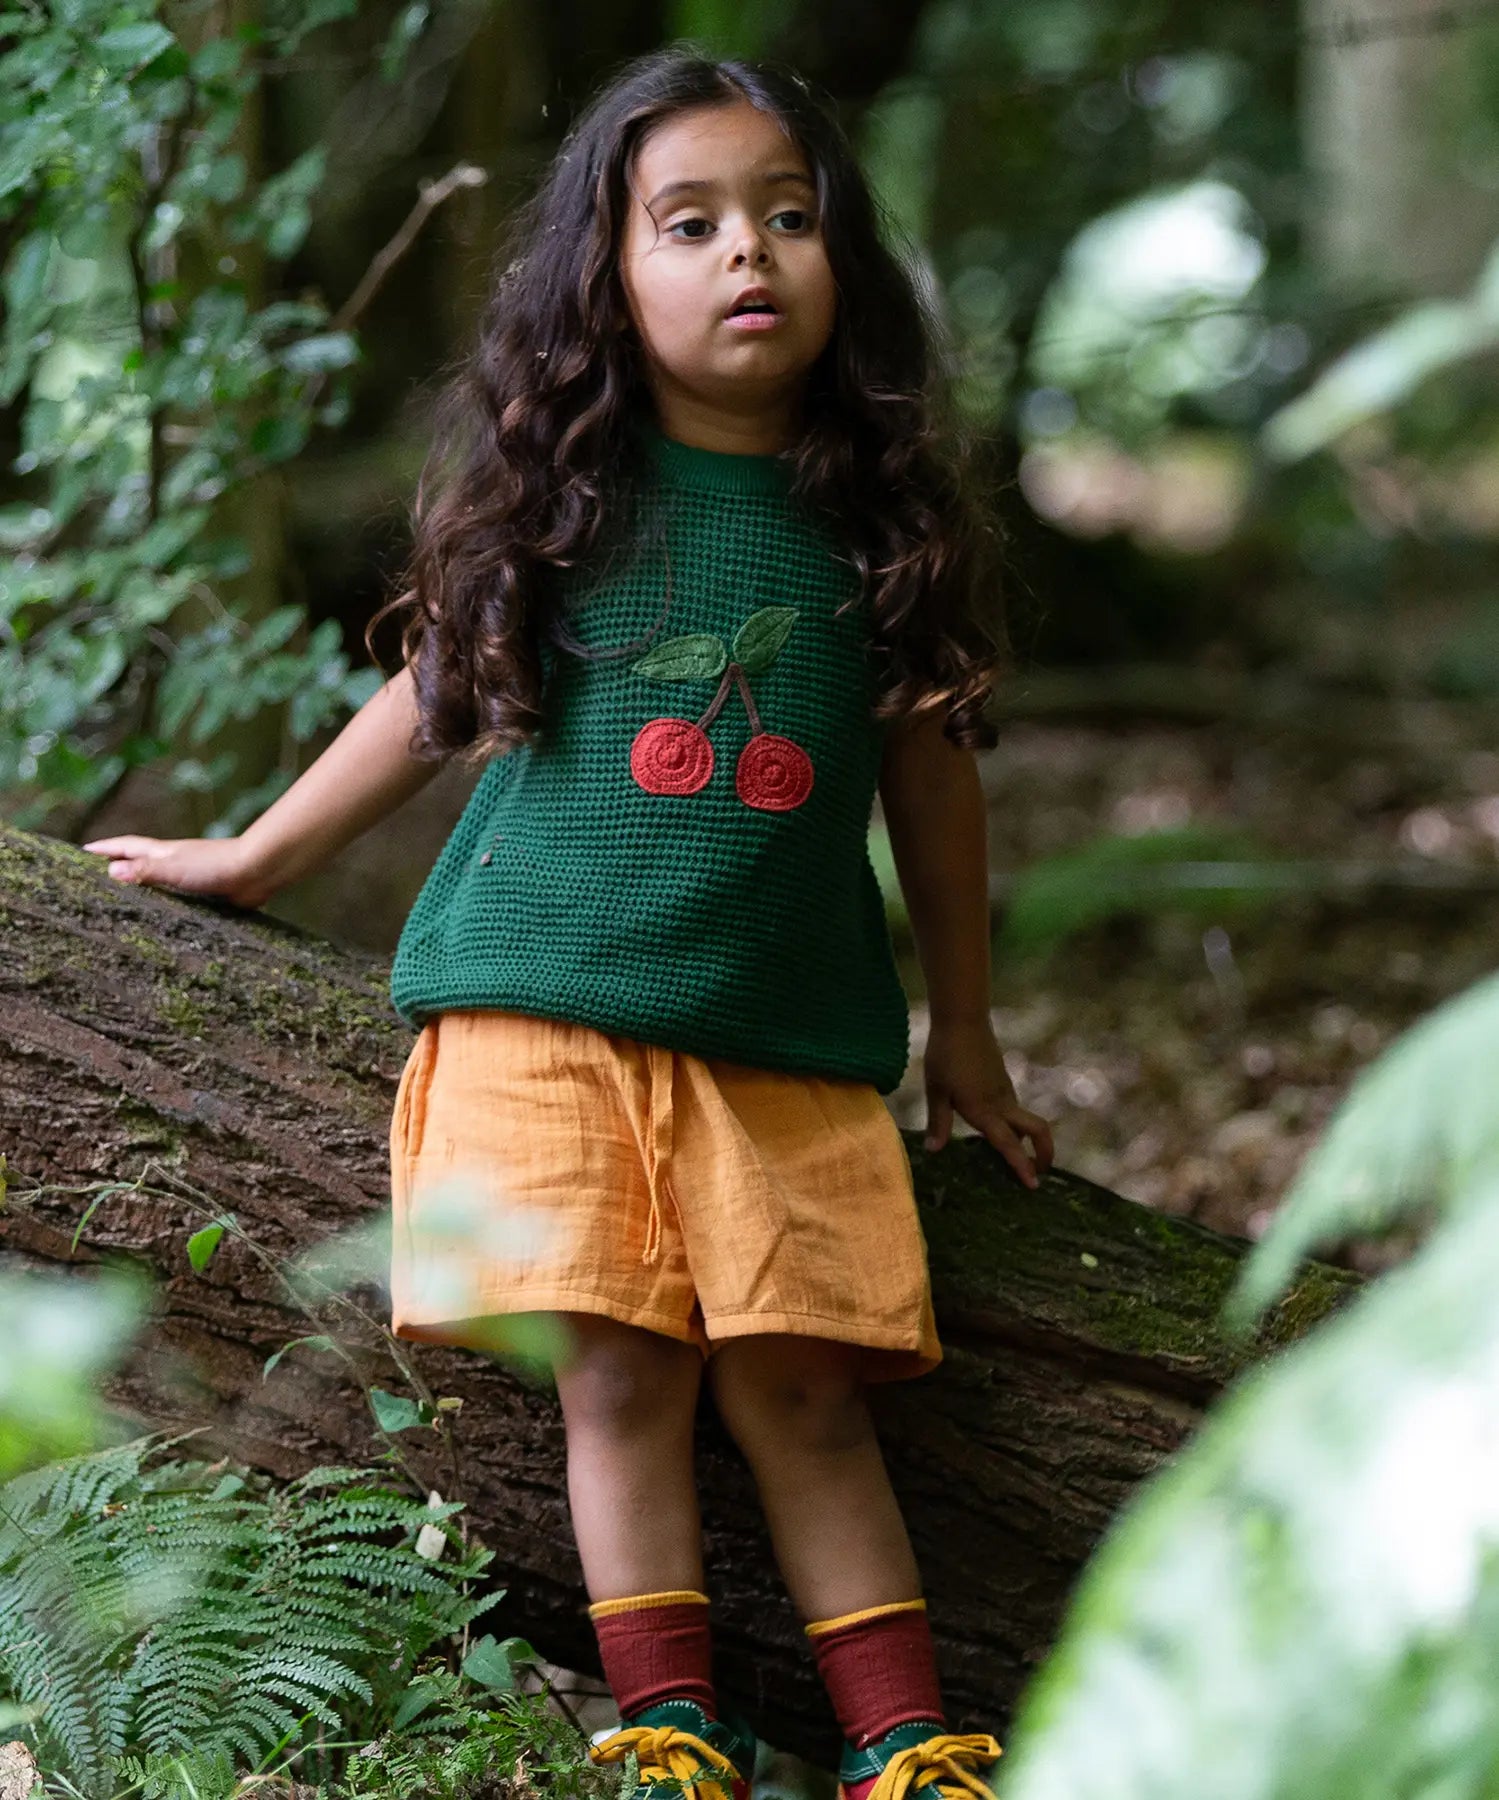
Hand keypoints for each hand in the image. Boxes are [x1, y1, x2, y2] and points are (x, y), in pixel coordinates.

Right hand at [80, 833, 272, 908]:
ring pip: (158, 883)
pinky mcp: (205, 896)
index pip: (126, 847)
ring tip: (122, 903)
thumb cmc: (214, 866)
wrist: (256, 872)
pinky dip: (165, 906)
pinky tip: (162, 919)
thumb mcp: (173, 868)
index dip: (106, 848)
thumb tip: (111, 872)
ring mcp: (189, 879)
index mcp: (162, 853)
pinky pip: (178, 901)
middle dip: (119, 866)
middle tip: (96, 875)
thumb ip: (144, 872)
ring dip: (142, 889)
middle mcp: (174, 863)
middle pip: (140, 863)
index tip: (84, 851)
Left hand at [921, 1016, 1054, 1189]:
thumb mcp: (936, 1090)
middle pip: (1036, 1130)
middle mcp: (1001, 1103)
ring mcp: (1005, 1091)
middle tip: (1039, 1174)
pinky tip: (999, 1131)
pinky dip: (1015, 1126)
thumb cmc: (945, 1054)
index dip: (1022, 1165)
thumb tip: (934, 1151)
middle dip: (1044, 1153)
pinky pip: (1014, 1110)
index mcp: (984, 1109)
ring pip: (1024, 1121)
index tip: (1034, 1185)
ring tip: (1018, 1160)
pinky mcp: (1003, 1082)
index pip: (1008, 1144)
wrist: (963, 1019)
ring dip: (1027, 1141)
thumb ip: (938, 1121)